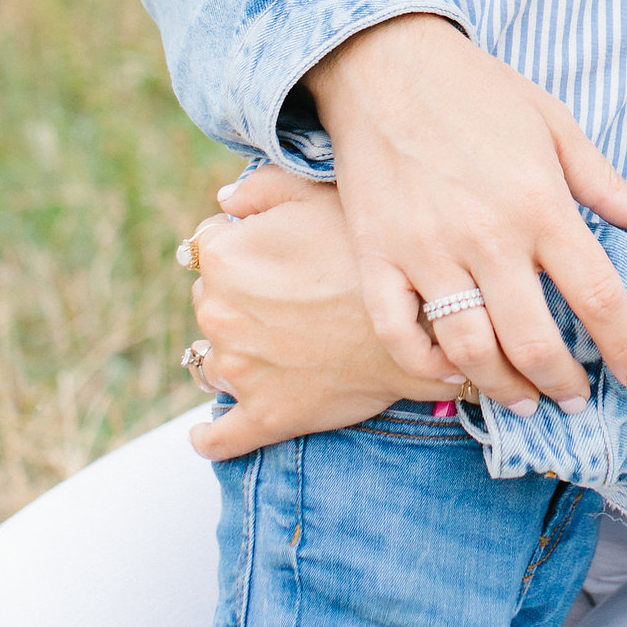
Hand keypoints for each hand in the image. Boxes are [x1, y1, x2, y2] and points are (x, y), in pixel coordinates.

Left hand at [183, 172, 417, 459]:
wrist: (422, 320)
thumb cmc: (373, 251)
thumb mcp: (316, 194)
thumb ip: (261, 188)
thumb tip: (224, 201)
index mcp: (224, 257)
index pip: (209, 248)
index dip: (243, 250)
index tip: (276, 258)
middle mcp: (219, 313)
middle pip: (210, 303)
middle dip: (240, 301)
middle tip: (291, 300)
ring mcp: (239, 369)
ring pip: (215, 360)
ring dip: (236, 355)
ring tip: (280, 348)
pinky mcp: (264, 415)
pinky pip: (221, 437)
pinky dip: (210, 438)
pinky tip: (204, 435)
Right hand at [304, 15, 626, 408]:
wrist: (386, 62)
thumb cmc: (479, 93)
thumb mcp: (557, 126)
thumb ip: (608, 183)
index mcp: (542, 205)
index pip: (598, 297)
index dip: (625, 347)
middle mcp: (488, 236)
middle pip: (535, 341)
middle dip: (564, 384)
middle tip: (574, 400)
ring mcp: (427, 251)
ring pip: (469, 349)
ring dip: (503, 388)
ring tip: (524, 399)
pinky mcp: (377, 255)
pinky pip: (399, 333)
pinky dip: (427, 364)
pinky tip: (453, 370)